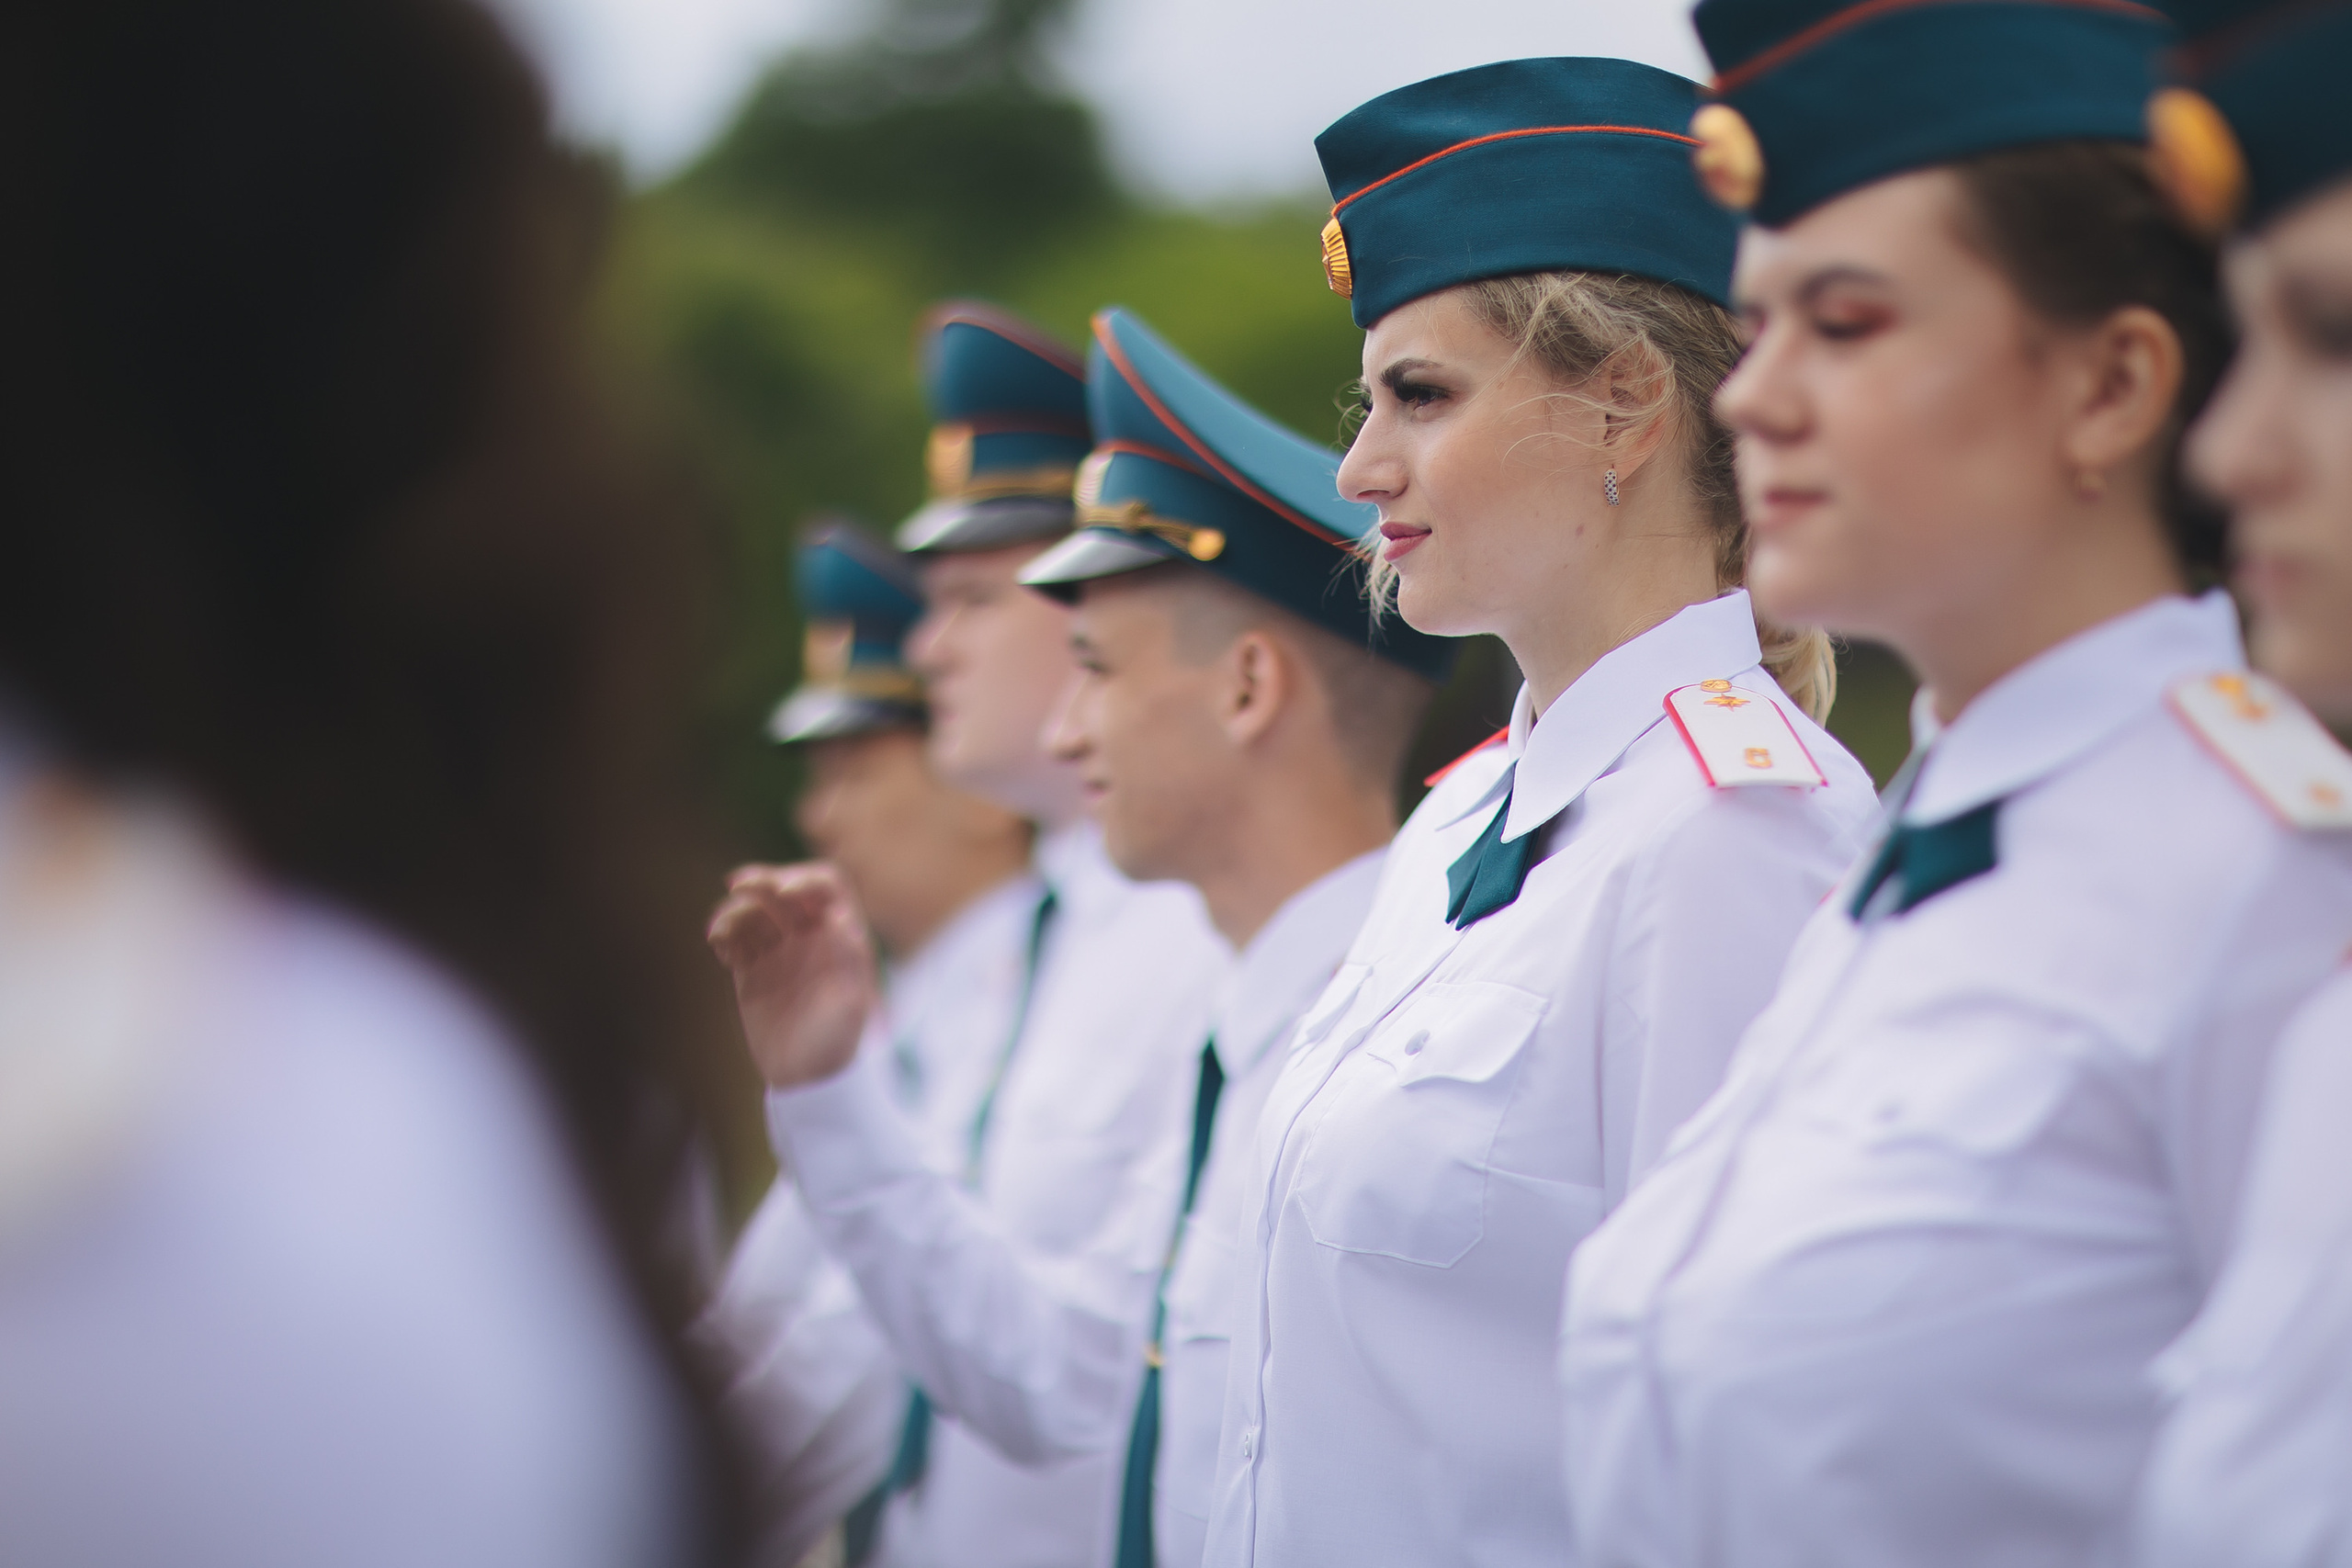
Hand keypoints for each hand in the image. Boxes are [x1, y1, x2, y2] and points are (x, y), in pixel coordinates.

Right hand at [707, 862, 877, 1089]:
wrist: (808, 1079)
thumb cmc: (839, 1043)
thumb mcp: (853, 1005)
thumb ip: (849, 961)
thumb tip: (841, 918)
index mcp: (839, 934)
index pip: (824, 885)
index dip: (803, 879)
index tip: (783, 893)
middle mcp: (808, 935)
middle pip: (781, 890)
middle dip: (761, 882)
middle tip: (738, 884)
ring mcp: (777, 951)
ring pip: (752, 911)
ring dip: (734, 910)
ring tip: (721, 933)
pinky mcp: (749, 970)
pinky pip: (732, 939)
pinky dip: (722, 933)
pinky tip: (719, 948)